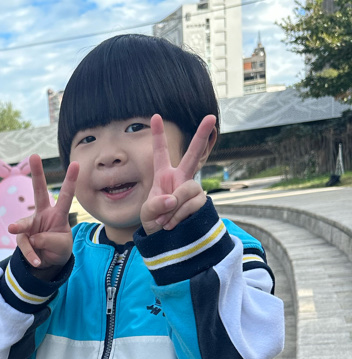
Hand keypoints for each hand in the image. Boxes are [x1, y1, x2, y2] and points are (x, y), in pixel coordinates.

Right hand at [8, 154, 78, 274]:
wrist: (47, 263)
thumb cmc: (59, 249)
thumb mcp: (61, 247)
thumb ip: (49, 241)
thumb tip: (32, 238)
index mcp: (58, 214)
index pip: (66, 196)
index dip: (70, 181)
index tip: (76, 164)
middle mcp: (43, 214)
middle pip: (39, 191)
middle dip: (37, 174)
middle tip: (34, 155)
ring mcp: (30, 225)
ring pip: (23, 224)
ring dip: (19, 228)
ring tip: (17, 234)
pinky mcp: (22, 237)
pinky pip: (24, 245)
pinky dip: (31, 255)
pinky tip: (37, 261)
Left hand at [140, 114, 216, 233]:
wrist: (167, 242)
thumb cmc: (155, 223)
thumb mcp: (147, 214)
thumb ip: (154, 205)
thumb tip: (171, 200)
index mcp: (164, 175)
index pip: (161, 153)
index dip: (158, 135)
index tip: (154, 116)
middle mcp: (181, 179)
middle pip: (193, 154)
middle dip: (202, 136)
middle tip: (210, 117)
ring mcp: (193, 190)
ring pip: (188, 190)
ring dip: (174, 208)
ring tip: (164, 221)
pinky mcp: (201, 203)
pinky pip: (193, 204)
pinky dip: (180, 216)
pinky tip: (173, 224)